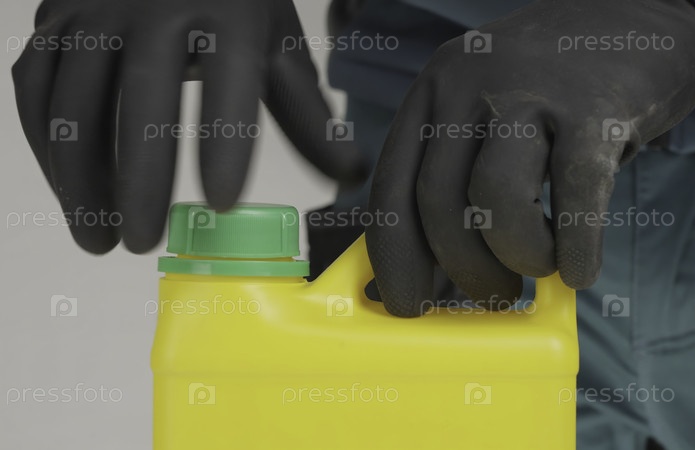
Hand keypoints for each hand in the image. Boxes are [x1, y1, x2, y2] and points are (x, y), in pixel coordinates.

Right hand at [12, 0, 365, 252]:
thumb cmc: (233, 4)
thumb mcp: (276, 49)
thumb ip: (307, 115)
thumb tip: (350, 177)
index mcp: (227, 7)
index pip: (230, 77)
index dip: (225, 141)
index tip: (221, 204)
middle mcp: (152, 2)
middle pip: (142, 94)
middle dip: (140, 176)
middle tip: (145, 243)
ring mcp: (94, 8)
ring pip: (73, 98)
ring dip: (79, 178)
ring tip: (101, 240)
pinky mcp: (53, 20)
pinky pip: (34, 89)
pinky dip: (47, 149)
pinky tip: (72, 194)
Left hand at [366, 0, 694, 316]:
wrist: (641, 8)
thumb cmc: (558, 88)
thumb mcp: (490, 114)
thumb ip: (459, 177)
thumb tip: (436, 276)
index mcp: (434, 92)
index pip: (390, 188)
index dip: (394, 260)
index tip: (408, 307)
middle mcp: (468, 83)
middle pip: (438, 202)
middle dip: (462, 271)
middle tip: (494, 299)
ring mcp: (531, 89)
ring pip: (493, 200)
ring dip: (517, 258)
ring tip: (542, 269)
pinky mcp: (595, 106)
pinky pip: (575, 195)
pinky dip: (576, 248)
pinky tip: (581, 270)